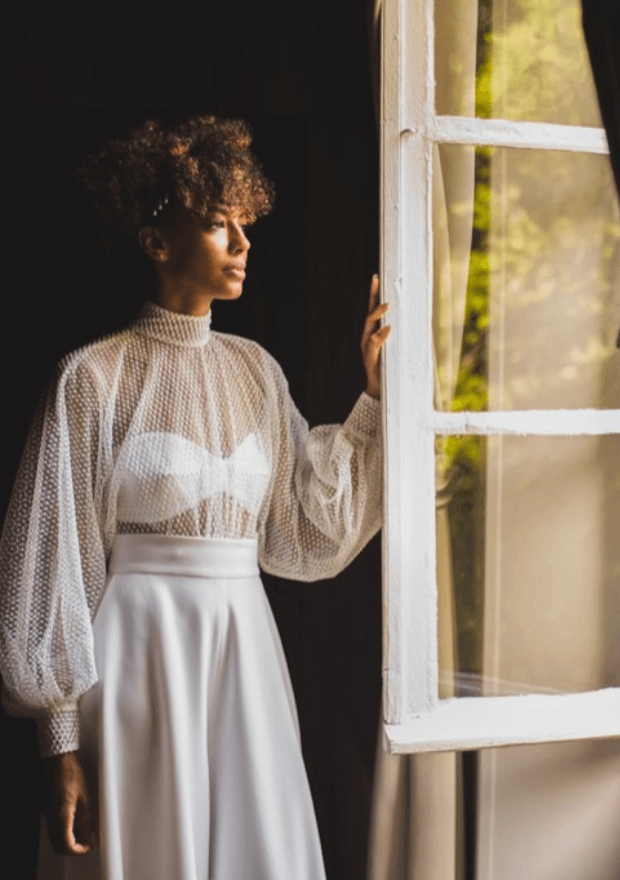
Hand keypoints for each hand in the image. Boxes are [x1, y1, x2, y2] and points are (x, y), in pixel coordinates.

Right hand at [43, 751, 94, 855]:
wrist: (58, 760)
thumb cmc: (72, 773)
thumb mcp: (85, 796)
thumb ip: (87, 818)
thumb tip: (91, 835)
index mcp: (63, 814)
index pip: (67, 845)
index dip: (79, 850)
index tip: (90, 845)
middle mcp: (51, 817)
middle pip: (59, 847)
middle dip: (74, 849)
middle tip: (88, 841)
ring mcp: (47, 814)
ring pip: (55, 839)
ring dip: (69, 841)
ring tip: (85, 832)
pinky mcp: (47, 810)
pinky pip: (53, 830)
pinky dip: (64, 833)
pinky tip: (77, 823)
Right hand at [361, 275, 390, 399]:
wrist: (380, 390)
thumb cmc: (388, 368)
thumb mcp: (395, 348)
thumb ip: (397, 336)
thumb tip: (412, 321)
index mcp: (373, 332)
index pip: (373, 309)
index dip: (374, 293)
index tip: (377, 277)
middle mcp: (367, 336)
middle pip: (368, 311)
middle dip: (372, 296)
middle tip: (377, 281)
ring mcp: (367, 347)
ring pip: (369, 325)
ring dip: (378, 314)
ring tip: (387, 306)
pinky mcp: (370, 357)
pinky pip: (374, 343)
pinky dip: (380, 335)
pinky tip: (388, 328)